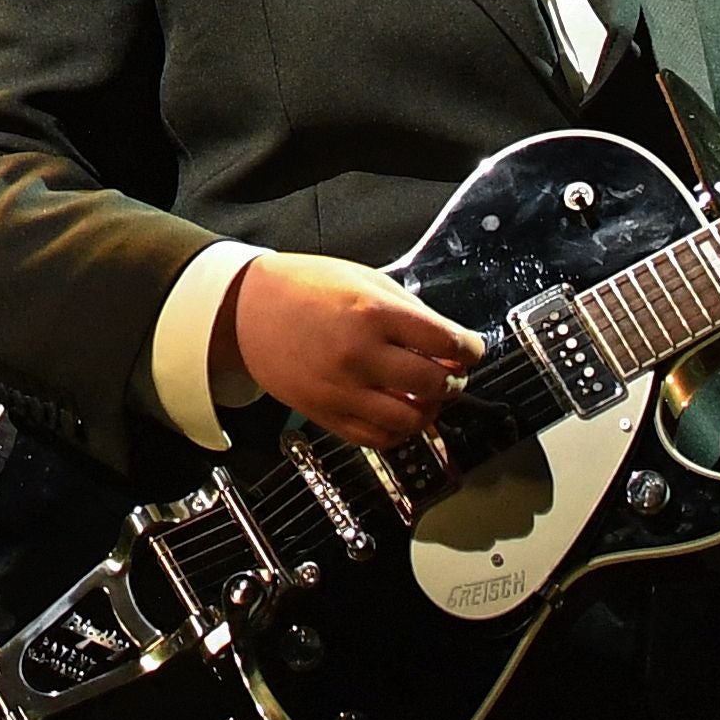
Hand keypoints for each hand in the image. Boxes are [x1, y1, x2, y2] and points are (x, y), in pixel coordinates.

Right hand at [216, 252, 484, 448]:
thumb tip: (450, 340)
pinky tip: (402, 413)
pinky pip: (378, 439)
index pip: (447, 342)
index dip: (471, 349)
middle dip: (455, 381)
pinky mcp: (326, 415)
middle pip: (435, 385)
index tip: (471, 350)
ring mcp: (342, 390)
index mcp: (374, 314)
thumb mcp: (366, 280)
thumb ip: (411, 312)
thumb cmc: (307, 288)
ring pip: (410, 420)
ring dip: (431, 411)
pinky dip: (400, 431)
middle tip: (453, 374)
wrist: (247, 310)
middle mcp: (361, 356)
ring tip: (428, 396)